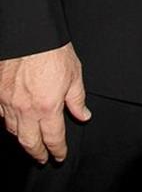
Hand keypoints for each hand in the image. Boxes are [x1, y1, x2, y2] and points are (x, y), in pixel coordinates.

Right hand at [0, 43, 91, 162]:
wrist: (29, 33)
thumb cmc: (53, 50)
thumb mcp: (74, 74)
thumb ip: (77, 99)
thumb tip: (84, 115)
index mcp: (48, 106)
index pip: (53, 137)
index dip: (57, 150)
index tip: (59, 155)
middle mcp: (25, 109)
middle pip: (29, 142)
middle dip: (37, 153)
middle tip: (43, 158)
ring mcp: (8, 102)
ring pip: (12, 130)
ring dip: (22, 139)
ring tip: (30, 143)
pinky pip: (1, 115)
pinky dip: (8, 123)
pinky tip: (13, 123)